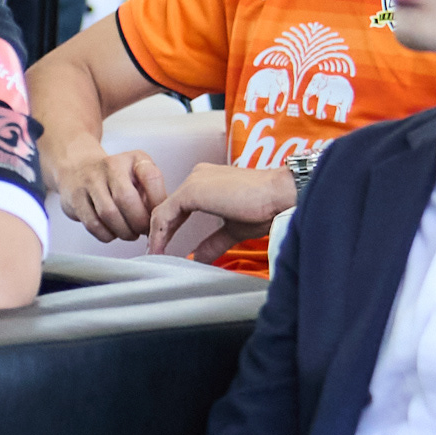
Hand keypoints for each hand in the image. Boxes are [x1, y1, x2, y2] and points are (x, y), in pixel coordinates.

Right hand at [50, 142, 166, 245]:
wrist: (77, 168)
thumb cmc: (116, 177)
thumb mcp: (138, 175)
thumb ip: (153, 193)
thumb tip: (159, 221)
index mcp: (133, 159)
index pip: (151, 177)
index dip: (158, 202)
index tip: (158, 216)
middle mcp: (110, 166)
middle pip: (126, 199)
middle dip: (139, 222)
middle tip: (143, 232)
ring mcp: (90, 181)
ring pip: (108, 214)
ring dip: (123, 231)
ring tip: (130, 234)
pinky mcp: (75, 199)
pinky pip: (93, 224)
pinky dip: (107, 235)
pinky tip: (113, 233)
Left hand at [148, 162, 297, 257]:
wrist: (280, 195)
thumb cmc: (266, 207)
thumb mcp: (233, 229)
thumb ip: (213, 242)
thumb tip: (198, 258)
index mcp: (207, 182)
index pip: (179, 207)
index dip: (170, 229)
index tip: (166, 249)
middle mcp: (198, 176)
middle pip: (169, 208)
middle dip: (160, 233)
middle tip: (155, 254)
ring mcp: (194, 182)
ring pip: (164, 210)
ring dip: (157, 234)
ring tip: (155, 254)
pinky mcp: (192, 191)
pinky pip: (165, 214)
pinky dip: (160, 233)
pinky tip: (160, 248)